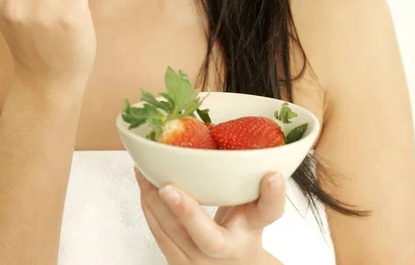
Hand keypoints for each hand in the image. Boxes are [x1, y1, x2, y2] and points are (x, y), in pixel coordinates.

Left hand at [134, 167, 285, 263]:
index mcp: (250, 231)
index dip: (271, 195)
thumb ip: (258, 189)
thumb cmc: (242, 231)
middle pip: (208, 237)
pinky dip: (149, 207)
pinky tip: (143, 184)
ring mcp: (198, 263)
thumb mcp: (255, 210)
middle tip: (167, 186)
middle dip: (186, 211)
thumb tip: (264, 160)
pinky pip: (159, 234)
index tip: (272, 176)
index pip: (265, 213)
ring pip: (174, 233)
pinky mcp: (176, 261)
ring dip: (155, 201)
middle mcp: (226, 251)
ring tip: (143, 172)